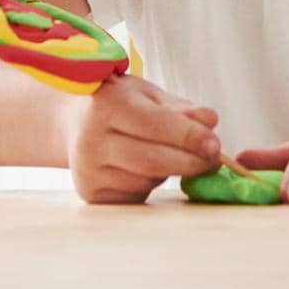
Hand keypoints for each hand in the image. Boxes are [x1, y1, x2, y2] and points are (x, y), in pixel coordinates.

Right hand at [56, 74, 221, 203]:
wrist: (73, 122)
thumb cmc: (119, 103)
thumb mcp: (148, 94)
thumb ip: (181, 109)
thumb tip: (211, 121)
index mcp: (106, 104)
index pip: (155, 125)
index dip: (188, 136)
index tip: (215, 143)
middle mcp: (91, 139)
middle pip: (152, 160)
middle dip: (190, 162)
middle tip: (214, 160)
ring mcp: (88, 170)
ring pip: (146, 180)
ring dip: (172, 171)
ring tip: (173, 155)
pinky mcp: (91, 193)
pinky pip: (136, 194)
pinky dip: (152, 183)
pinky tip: (149, 168)